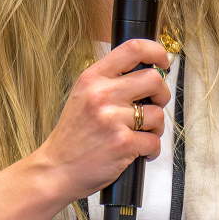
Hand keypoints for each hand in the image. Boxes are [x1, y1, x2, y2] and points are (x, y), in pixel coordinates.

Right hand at [31, 38, 172, 202]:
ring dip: (156, 128)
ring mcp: (112, 119)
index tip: (163, 62)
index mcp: (93, 78)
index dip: (156, 52)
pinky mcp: (122, 143)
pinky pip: (154, 142)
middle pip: (154, 79)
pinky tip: (139, 152)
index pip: (133, 49)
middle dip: (162, 95)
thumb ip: (110, 83)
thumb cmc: (72, 137)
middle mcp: (102, 94)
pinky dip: (151, 150)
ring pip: (158, 114)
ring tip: (141, 135)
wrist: (55, 170)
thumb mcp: (83, 97)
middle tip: (153, 106)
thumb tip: (150, 74)